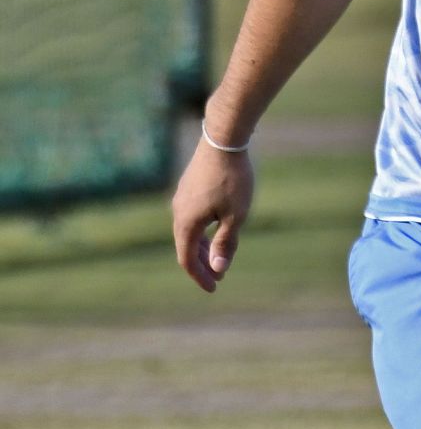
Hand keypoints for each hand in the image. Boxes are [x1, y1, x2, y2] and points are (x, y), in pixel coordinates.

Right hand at [170, 139, 254, 292]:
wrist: (223, 139)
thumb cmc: (233, 179)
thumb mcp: (235, 215)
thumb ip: (225, 243)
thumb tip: (217, 269)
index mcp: (185, 223)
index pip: (187, 259)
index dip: (200, 276)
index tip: (214, 288)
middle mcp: (177, 213)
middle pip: (186, 247)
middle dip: (202, 264)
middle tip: (219, 276)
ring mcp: (181, 199)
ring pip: (188, 232)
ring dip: (202, 247)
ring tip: (217, 257)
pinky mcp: (188, 188)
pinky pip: (191, 217)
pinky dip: (201, 230)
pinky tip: (215, 229)